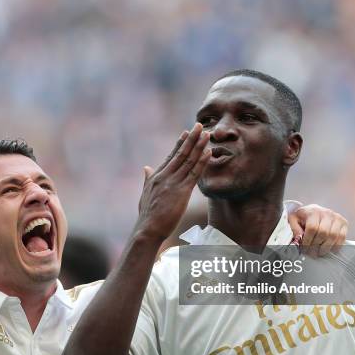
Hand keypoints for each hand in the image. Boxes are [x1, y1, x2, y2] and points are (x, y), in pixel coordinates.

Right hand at [136, 123, 209, 241]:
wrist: (148, 229)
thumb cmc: (147, 215)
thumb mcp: (145, 194)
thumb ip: (147, 179)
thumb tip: (146, 168)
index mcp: (157, 176)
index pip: (171, 156)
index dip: (180, 143)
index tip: (187, 132)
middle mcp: (165, 176)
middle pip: (181, 153)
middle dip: (191, 138)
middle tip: (199, 125)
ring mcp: (173, 182)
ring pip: (189, 160)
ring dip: (199, 146)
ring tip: (207, 134)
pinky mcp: (181, 191)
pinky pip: (194, 173)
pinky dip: (202, 161)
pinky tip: (208, 152)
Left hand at [288, 203, 347, 256]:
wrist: (314, 210)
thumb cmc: (303, 217)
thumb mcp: (294, 220)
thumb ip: (295, 229)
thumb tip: (299, 240)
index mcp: (313, 212)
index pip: (312, 228)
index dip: (308, 241)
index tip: (304, 248)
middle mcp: (326, 213)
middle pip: (324, 233)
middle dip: (316, 245)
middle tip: (311, 253)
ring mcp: (336, 218)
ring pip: (334, 236)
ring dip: (326, 247)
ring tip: (319, 252)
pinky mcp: (344, 223)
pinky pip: (342, 236)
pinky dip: (336, 245)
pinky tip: (329, 249)